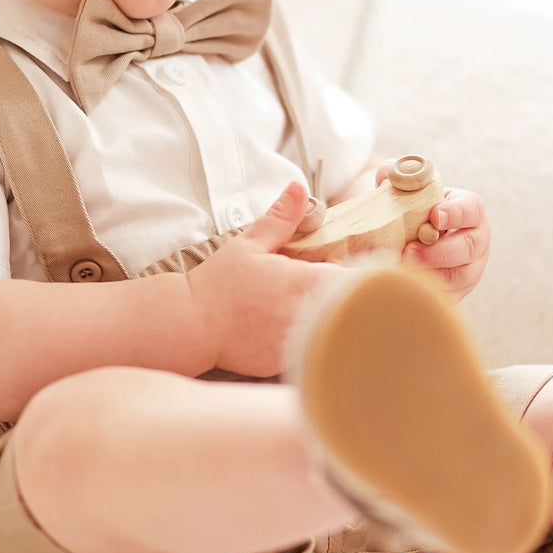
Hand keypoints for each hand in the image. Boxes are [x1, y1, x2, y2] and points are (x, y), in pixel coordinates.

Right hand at [188, 182, 341, 378]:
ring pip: (335, 334)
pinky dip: (312, 343)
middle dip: (351, 301)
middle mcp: (307, 314)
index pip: (357, 280)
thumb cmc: (219, 284)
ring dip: (332, 323)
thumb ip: (281, 218)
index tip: (356, 274)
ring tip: (318, 314)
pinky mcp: (288, 364)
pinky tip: (298, 334)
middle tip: (340, 294)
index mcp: (305, 281)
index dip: (362, 278)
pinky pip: (313, 353)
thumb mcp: (250, 243)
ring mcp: (298, 342)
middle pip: (352, 309)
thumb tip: (300, 188)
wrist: (191, 325)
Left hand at [375, 161, 491, 302]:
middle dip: (440, 252)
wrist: (409, 240)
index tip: (434, 217)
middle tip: (409, 252)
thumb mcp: (407, 189)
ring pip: (461, 276)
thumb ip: (396, 175)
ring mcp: (470, 268)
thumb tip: (387, 172)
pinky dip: (428, 291)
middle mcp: (476, 239)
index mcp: (468, 210)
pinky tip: (406, 285)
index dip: (456, 213)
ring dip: (432, 274)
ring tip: (403, 269)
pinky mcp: (458, 291)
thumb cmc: (413, 210)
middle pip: (470, 247)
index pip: (471, 208)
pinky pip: (449, 295)